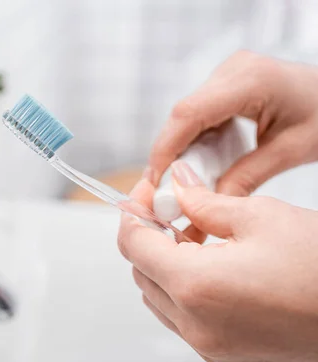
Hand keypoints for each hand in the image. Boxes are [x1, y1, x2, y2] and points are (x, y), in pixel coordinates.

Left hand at [118, 161, 317, 361]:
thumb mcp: (262, 218)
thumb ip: (205, 203)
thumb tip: (179, 187)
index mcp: (196, 287)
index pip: (134, 245)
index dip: (134, 213)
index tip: (146, 195)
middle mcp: (196, 325)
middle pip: (141, 272)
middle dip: (150, 237)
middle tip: (173, 211)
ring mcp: (211, 346)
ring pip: (159, 298)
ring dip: (165, 265)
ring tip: (196, 238)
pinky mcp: (227, 356)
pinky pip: (184, 319)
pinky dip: (185, 291)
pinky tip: (212, 267)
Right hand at [148, 50, 317, 196]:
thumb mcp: (291, 150)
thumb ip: (248, 176)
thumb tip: (208, 204)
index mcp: (251, 80)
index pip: (189, 113)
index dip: (165, 148)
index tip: (156, 180)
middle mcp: (232, 70)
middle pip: (182, 115)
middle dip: (169, 154)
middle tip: (163, 190)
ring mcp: (227, 74)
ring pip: (186, 116)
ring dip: (180, 149)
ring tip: (179, 183)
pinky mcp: (225, 84)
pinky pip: (198, 114)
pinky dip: (193, 141)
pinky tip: (197, 165)